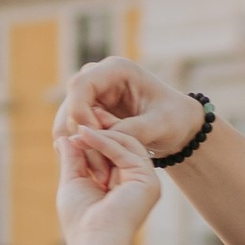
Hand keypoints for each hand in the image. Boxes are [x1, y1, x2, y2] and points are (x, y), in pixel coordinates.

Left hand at [55, 110, 161, 244]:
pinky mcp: (149, 181)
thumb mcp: (74, 182)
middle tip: (82, 114)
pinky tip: (86, 134)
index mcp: (124, 185)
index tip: (77, 123)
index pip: (112, 152)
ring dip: (102, 132)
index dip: (95, 136)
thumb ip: (73, 158)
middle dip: (102, 129)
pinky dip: (105, 141)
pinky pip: (127, 151)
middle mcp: (139, 183)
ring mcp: (146, 181)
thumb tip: (64, 137)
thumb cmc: (81, 221)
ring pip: (128, 143)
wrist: (94, 243)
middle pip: (124, 144)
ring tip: (80, 125)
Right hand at [57, 60, 202, 158]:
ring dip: (80, 149)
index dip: (81, 114)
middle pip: (70, 106)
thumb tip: (101, 138)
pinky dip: (82, 152)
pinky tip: (99, 169)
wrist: (177, 125)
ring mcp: (90, 96)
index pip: (81, 86)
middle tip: (100, 168)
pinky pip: (73, 134)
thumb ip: (134, 129)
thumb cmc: (174, 118)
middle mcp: (97, 79)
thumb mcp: (161, 125)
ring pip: (67, 123)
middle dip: (81, 138)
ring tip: (103, 174)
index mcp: (116, 70)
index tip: (97, 139)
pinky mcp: (87, 113)